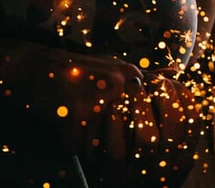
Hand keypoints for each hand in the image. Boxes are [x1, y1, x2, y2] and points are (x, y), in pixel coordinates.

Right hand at [14, 49, 202, 183]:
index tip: (125, 137)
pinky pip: (81, 148)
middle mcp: (119, 87)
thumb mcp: (115, 66)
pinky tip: (66, 129)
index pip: (146, 119)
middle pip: (128, 136)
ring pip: (104, 146)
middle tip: (102, 137)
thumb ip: (146, 74)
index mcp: (132, 77)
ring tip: (81, 128)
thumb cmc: (80, 72)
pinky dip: (73, 146)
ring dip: (92, 147)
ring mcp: (98, 100)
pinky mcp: (76, 114)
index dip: (135, 134)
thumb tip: (176, 72)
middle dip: (115, 145)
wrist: (38, 68)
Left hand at [80, 69, 203, 186]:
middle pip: (174, 126)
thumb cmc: (143, 167)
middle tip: (151, 78)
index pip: (193, 122)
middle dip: (164, 94)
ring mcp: (140, 175)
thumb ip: (171, 121)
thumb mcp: (165, 152)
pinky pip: (116, 144)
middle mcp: (165, 172)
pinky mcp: (112, 175)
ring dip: (141, 104)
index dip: (183, 95)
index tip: (171, 79)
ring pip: (147, 137)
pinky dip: (117, 118)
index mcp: (182, 161)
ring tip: (134, 85)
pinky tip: (115, 103)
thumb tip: (173, 72)